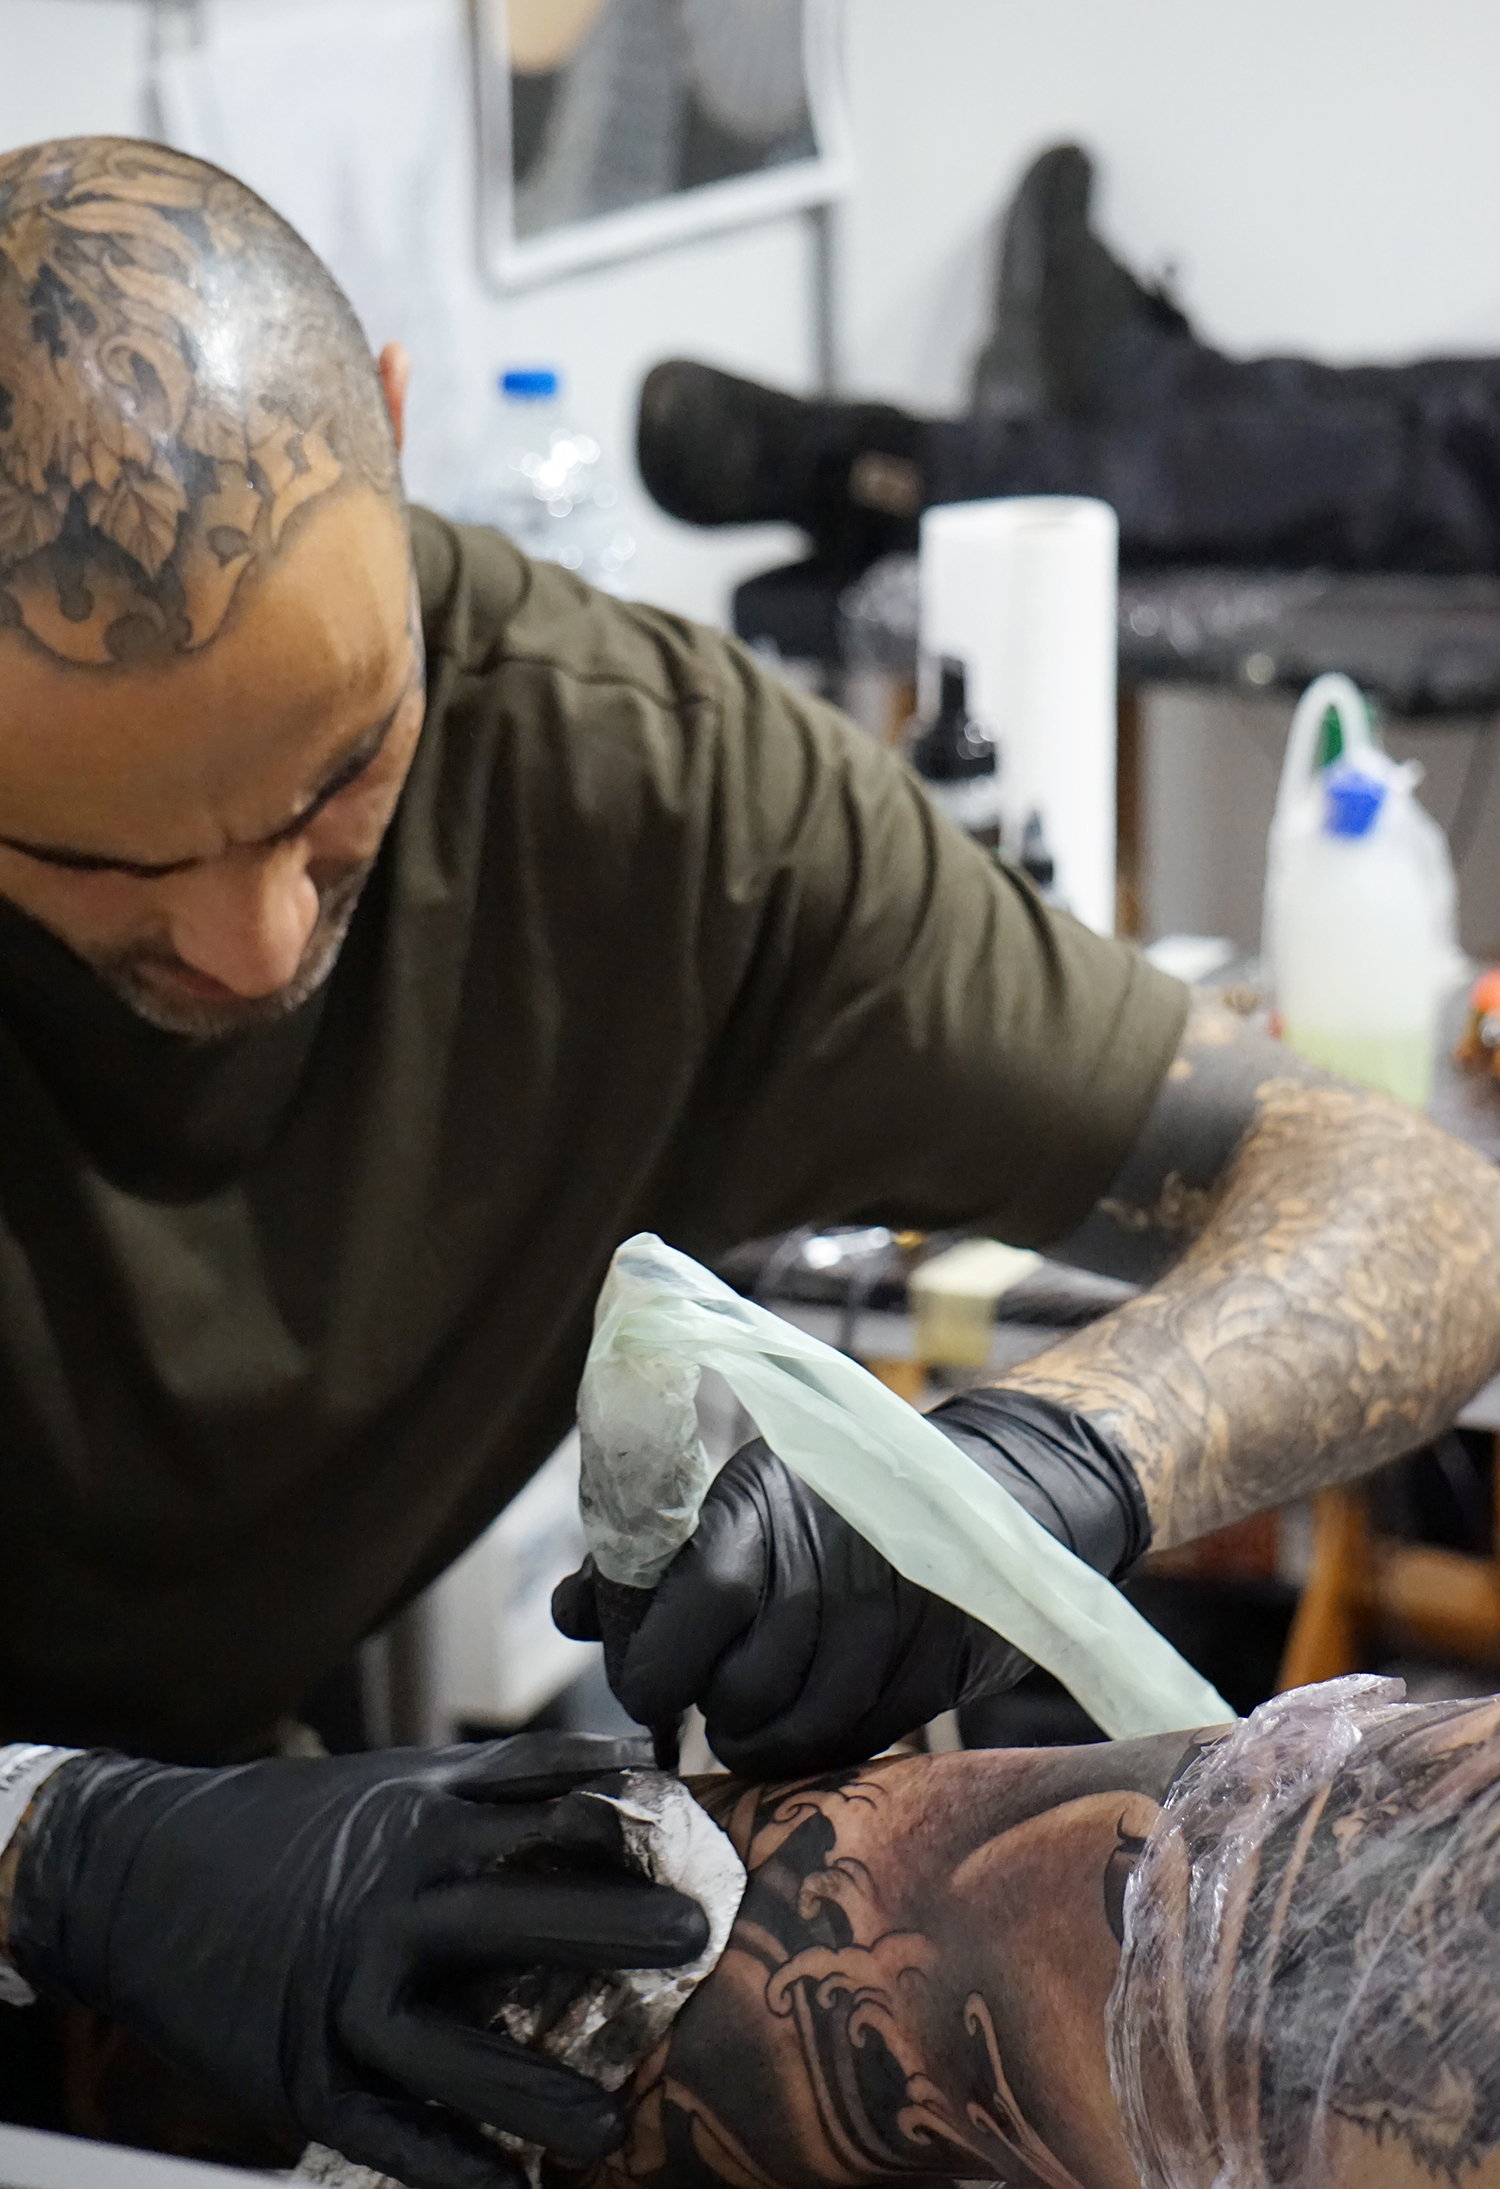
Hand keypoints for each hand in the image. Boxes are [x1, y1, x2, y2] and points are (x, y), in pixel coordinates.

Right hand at [10, 1732, 707, 2188]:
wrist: (138, 1873)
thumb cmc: (290, 1826)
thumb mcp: (395, 1784)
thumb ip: (506, 1782)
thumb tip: (626, 1766)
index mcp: (419, 1819)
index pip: (541, 1814)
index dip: (624, 1825)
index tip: (702, 1838)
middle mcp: (387, 1899)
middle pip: (511, 1916)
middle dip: (606, 1928)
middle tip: (694, 1939)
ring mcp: (341, 1989)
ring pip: (447, 2049)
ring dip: (533, 2090)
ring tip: (612, 2129)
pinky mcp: (299, 2070)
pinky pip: (382, 2128)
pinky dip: (444, 2162)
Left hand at [554, 1392, 1148, 1775]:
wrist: (984, 1501)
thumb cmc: (832, 1508)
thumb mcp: (740, 1506)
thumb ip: (648, 1562)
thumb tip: (571, 1610)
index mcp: (763, 1508)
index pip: (692, 1611)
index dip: (654, 1665)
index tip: (649, 1676)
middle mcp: (827, 1563)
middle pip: (737, 1688)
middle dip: (707, 1704)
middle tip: (708, 1689)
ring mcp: (886, 1623)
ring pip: (788, 1733)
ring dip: (754, 1736)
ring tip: (753, 1703)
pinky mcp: (930, 1674)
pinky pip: (846, 1747)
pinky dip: (813, 1748)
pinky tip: (807, 1712)